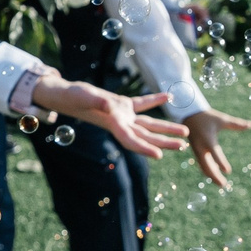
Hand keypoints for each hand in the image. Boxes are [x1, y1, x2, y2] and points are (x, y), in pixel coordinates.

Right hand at [29, 77, 191, 159]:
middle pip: (146, 136)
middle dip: (164, 142)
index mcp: (112, 124)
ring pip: (148, 124)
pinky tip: (168, 96)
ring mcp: (122, 115)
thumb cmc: (73, 96)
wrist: (65, 94)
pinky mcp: (122, 105)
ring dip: (166, 128)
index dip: (145, 148)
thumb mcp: (84, 97)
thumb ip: (97, 102)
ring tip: (185, 132)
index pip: (131, 140)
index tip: (160, 156)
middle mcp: (119, 123)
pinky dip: (155, 100)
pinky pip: (142, 104)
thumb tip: (109, 106)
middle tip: (183, 146)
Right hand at [184, 108, 250, 189]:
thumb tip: (250, 125)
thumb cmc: (207, 116)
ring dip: (212, 175)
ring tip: (222, 184)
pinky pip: (202, 164)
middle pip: (207, 165)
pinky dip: (208, 171)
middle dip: (215, 176)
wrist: (188, 114)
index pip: (215, 153)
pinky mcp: (196, 151)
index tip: (228, 171)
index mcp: (207, 139)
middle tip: (224, 185)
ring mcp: (197, 150)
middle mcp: (201, 147)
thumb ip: (235, 124)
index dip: (221, 162)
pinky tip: (215, 174)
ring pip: (204, 167)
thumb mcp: (221, 119)